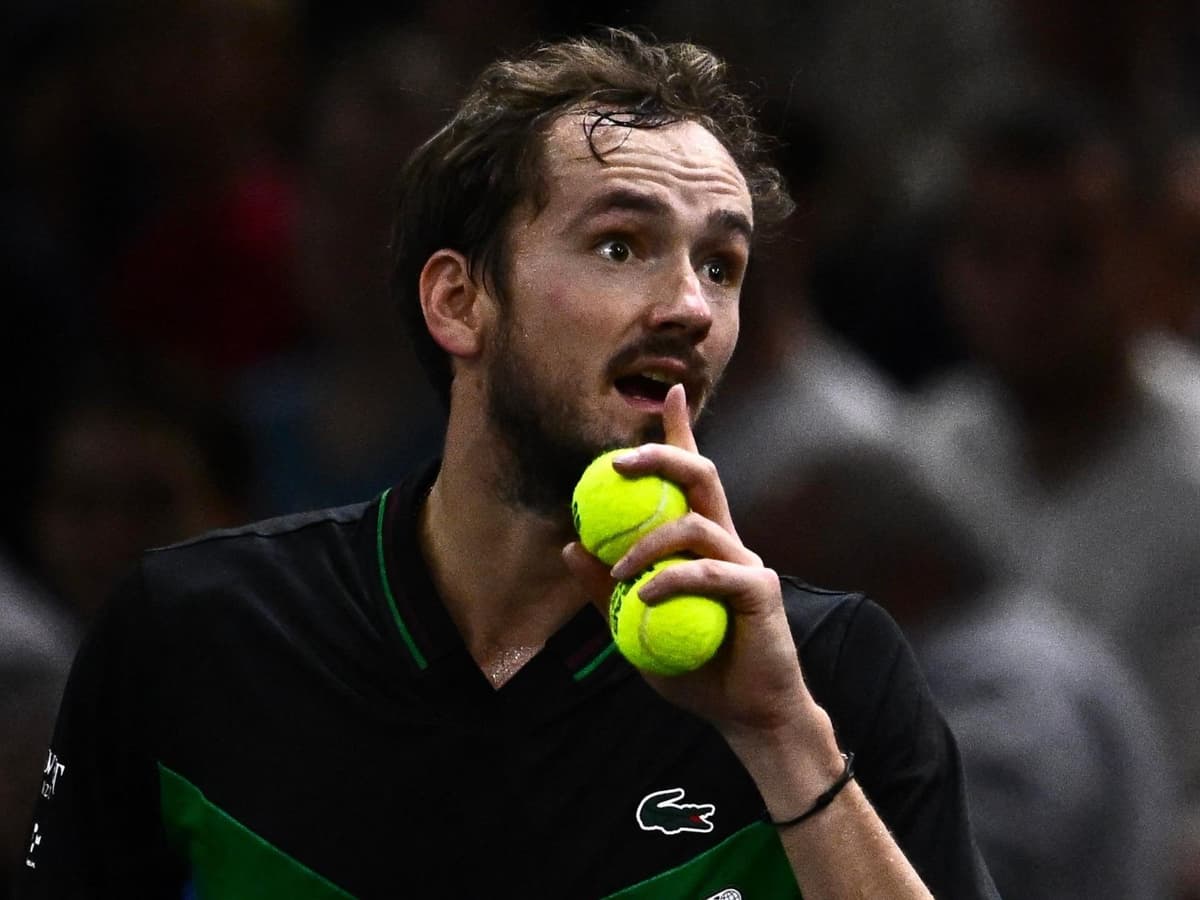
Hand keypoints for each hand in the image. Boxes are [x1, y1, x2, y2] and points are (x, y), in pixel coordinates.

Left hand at [562, 384, 821, 741]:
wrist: (748, 717)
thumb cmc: (696, 673)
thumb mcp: (635, 632)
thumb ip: (608, 591)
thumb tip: (571, 547)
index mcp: (703, 544)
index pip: (690, 478)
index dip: (681, 433)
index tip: (669, 392)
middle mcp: (728, 543)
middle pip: (701, 477)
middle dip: (663, 454)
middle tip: (617, 462)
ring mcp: (746, 563)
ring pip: (696, 523)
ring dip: (648, 540)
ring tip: (619, 569)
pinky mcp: (758, 590)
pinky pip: (708, 572)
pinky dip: (671, 579)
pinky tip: (645, 597)